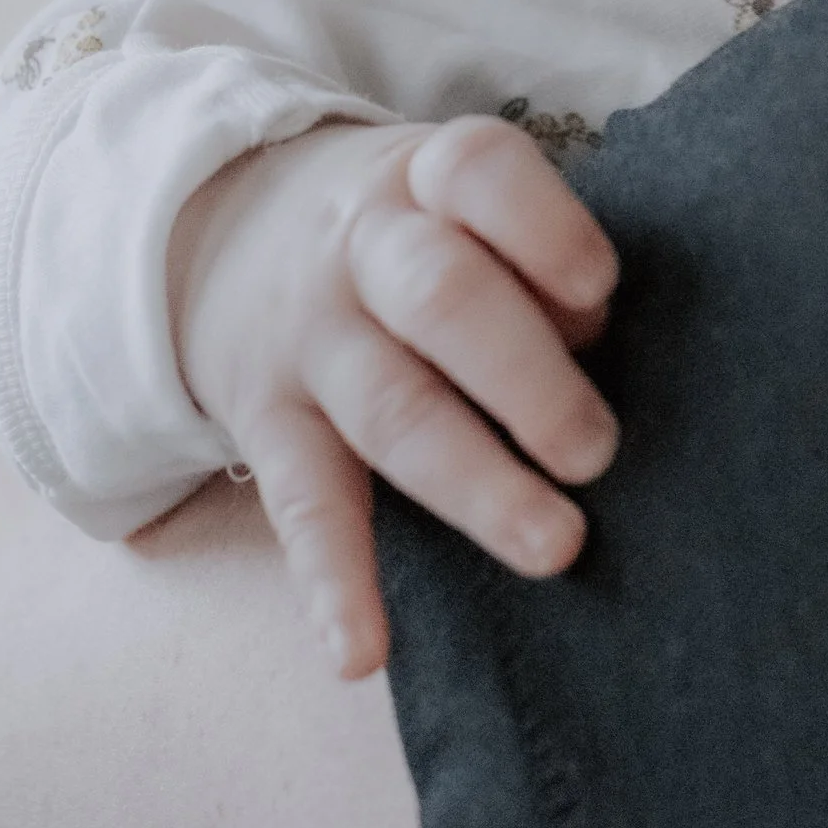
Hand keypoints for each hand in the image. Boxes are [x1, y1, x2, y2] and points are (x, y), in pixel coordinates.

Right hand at [169, 114, 620, 678]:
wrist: (226, 228)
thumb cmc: (408, 224)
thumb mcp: (457, 198)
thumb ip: (529, 255)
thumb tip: (593, 340)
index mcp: (428, 177)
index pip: (481, 174)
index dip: (545, 228)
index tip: (601, 291)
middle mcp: (363, 248)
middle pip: (442, 299)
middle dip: (526, 378)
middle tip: (597, 452)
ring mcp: (311, 338)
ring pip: (391, 410)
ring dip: (475, 484)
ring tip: (555, 546)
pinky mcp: (268, 423)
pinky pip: (300, 505)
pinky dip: (332, 582)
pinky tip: (362, 653)